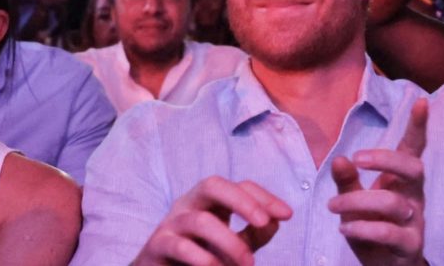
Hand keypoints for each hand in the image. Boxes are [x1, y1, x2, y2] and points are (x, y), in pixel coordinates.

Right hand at [134, 176, 291, 265]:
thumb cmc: (200, 258)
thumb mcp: (232, 245)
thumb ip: (254, 234)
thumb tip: (276, 220)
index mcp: (209, 202)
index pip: (238, 186)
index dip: (263, 196)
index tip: (287, 214)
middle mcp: (188, 205)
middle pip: (212, 185)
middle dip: (241, 201)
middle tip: (263, 222)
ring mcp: (171, 224)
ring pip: (200, 221)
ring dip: (230, 242)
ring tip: (248, 264)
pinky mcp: (157, 245)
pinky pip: (180, 246)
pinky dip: (204, 259)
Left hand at [329, 98, 427, 265]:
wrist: (381, 265)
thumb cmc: (368, 225)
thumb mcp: (352, 200)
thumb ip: (346, 180)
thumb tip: (341, 158)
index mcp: (400, 181)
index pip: (413, 150)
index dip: (418, 127)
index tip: (420, 101)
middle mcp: (413, 198)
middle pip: (413, 169)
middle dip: (385, 159)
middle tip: (356, 159)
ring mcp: (414, 222)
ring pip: (393, 203)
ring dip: (357, 201)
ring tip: (332, 206)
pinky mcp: (409, 246)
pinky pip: (390, 233)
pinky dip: (364, 228)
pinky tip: (345, 228)